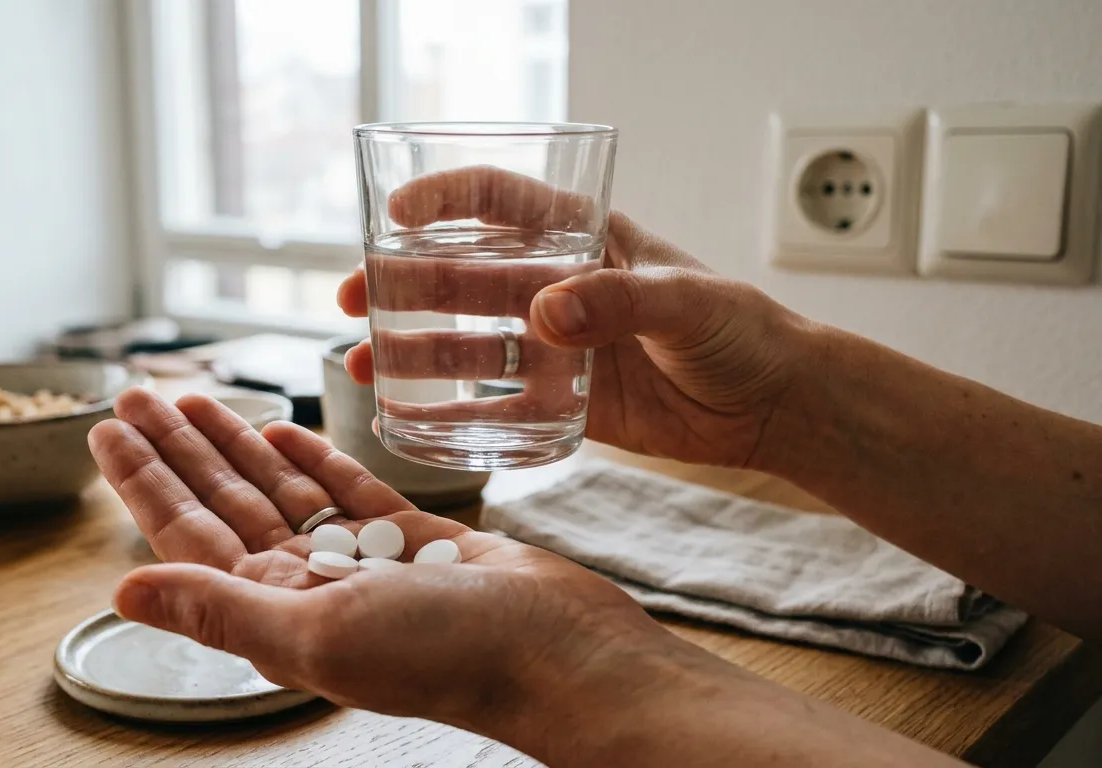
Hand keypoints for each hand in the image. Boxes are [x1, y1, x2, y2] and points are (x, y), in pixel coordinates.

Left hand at [87, 388, 669, 736]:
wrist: (560, 652)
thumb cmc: (447, 655)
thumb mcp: (316, 634)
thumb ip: (219, 611)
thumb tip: (120, 596)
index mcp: (276, 611)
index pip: (186, 534)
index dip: (143, 479)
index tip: (106, 425)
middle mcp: (310, 587)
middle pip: (224, 502)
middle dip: (178, 447)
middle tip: (137, 391)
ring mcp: (363, 563)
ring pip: (281, 490)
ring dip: (235, 443)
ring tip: (195, 397)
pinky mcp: (416, 542)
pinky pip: (348, 491)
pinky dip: (313, 457)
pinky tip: (281, 426)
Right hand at [339, 166, 812, 468]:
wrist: (772, 405)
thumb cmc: (744, 332)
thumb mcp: (689, 304)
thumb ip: (619, 302)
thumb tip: (545, 314)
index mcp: (586, 239)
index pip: (502, 202)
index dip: (444, 199)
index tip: (394, 214)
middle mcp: (558, 285)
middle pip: (463, 274)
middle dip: (402, 281)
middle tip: (352, 298)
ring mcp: (556, 344)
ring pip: (467, 340)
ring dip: (413, 348)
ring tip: (362, 364)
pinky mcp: (562, 399)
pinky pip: (493, 403)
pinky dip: (450, 411)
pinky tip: (407, 420)